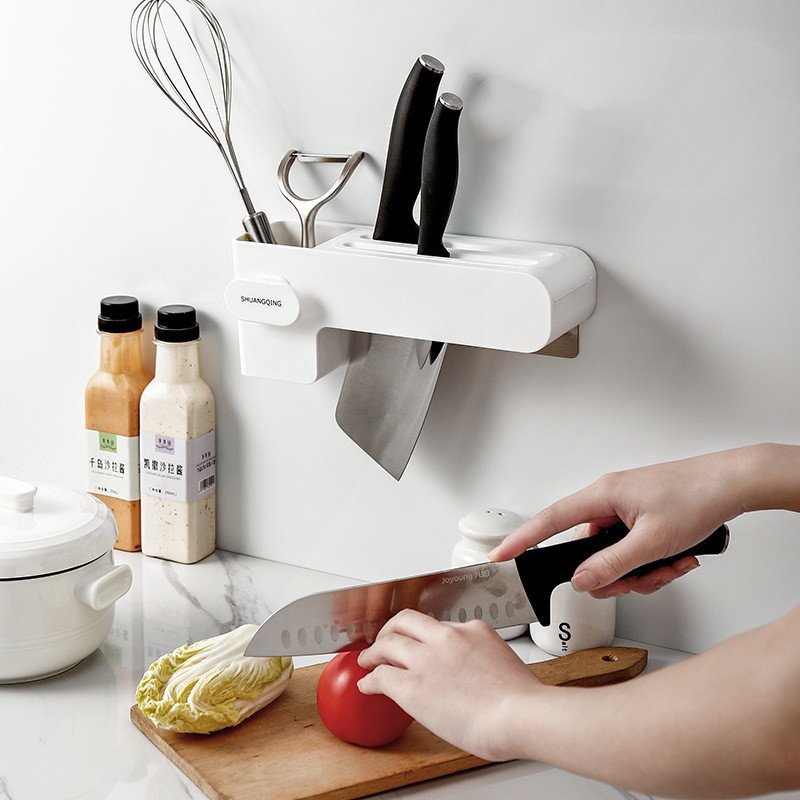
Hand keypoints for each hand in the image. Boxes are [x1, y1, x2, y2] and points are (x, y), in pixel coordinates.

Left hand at [357, 609, 545, 760]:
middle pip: (406, 621)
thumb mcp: (503, 661)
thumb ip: (481, 659)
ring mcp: (427, 659)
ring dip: (373, 651)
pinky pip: (381, 676)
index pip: (438, 625)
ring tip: (368, 659)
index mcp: (472, 629)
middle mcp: (446, 637)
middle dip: (390, 629)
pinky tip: (367, 685)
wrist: (519, 715)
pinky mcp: (413, 686)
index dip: (423, 635)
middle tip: (384, 640)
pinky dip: (370, 680)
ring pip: (388, 643)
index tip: (418, 642)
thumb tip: (473, 674)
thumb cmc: (520, 700)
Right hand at [489, 448, 752, 596]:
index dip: (522, 539)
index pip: (550, 520)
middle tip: (638, 580)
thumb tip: (582, 580)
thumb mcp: (653, 542)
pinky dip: (653, 561)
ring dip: (642, 570)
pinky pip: (633, 548)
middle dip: (615, 574)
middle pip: (589, 549)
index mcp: (603, 495)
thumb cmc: (697, 496)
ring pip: (614, 553)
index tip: (501, 554)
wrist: (733, 482)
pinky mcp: (642, 515)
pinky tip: (677, 559)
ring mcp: (627, 507)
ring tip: (671, 565)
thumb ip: (612, 564)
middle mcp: (610, 498)